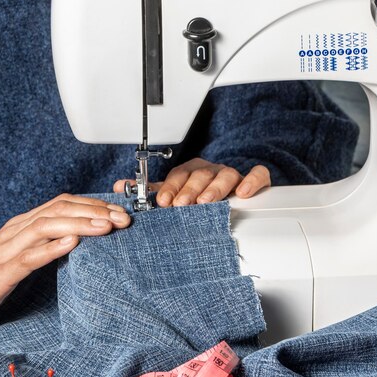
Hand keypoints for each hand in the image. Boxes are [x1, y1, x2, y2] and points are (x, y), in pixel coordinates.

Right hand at [0, 194, 130, 331]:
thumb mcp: (20, 256)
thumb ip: (45, 244)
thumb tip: (78, 238)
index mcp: (23, 225)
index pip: (63, 204)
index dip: (93, 205)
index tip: (119, 212)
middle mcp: (16, 230)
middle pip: (59, 209)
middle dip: (94, 211)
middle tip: (123, 219)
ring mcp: (7, 249)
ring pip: (47, 226)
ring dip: (80, 224)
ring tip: (106, 226)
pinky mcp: (0, 272)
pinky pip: (28, 256)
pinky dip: (52, 247)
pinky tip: (72, 244)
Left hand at [113, 158, 269, 206]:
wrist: (231, 194)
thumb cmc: (197, 196)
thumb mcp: (173, 193)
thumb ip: (150, 192)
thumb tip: (119, 187)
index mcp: (190, 171)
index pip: (178, 175)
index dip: (171, 187)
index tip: (164, 201)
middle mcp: (209, 171)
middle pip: (200, 175)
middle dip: (189, 190)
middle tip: (182, 205)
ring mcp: (231, 175)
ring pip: (225, 175)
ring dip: (214, 188)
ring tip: (206, 202)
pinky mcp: (253, 180)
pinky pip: (257, 175)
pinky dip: (252, 181)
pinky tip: (244, 193)